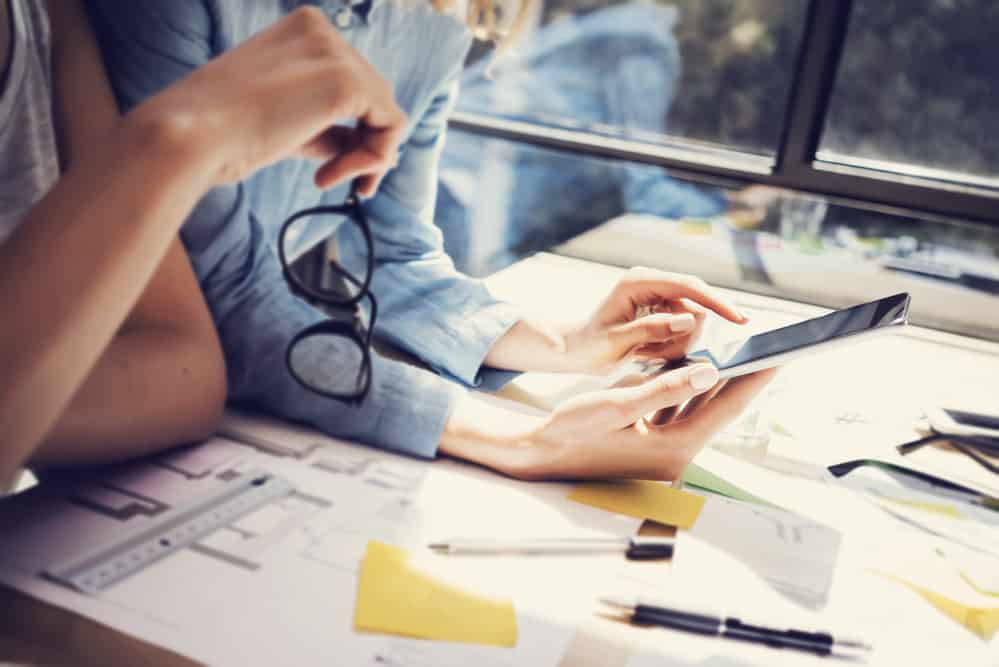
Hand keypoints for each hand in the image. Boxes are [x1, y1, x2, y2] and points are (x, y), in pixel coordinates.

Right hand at [132, 7, 405, 195]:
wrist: (188, 137)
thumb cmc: (222, 134)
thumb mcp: (284, 121)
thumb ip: (325, 127)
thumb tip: (366, 149)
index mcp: (302, 31)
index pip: (353, 83)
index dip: (352, 130)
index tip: (331, 168)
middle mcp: (322, 31)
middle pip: (375, 98)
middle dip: (363, 147)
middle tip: (335, 181)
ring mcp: (335, 53)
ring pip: (386, 114)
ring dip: (366, 158)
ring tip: (326, 180)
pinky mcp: (346, 82)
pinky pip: (390, 127)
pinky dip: (372, 160)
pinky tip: (328, 176)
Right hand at [509, 365, 775, 480]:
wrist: (540, 454)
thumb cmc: (572, 430)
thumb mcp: (617, 405)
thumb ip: (664, 389)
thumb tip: (709, 371)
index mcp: (673, 448)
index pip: (725, 408)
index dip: (753, 380)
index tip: (779, 357)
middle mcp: (675, 454)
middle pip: (718, 409)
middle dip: (741, 378)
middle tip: (767, 350)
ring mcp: (663, 452)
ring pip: (700, 409)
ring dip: (716, 383)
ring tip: (739, 355)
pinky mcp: (651, 444)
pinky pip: (680, 413)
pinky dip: (689, 391)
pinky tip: (696, 370)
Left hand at [560, 268, 747, 373]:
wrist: (576, 351)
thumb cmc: (590, 345)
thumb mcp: (617, 341)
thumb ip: (653, 329)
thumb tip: (690, 320)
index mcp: (639, 281)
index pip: (689, 286)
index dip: (716, 302)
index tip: (740, 320)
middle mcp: (652, 283)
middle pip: (695, 306)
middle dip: (684, 337)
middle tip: (652, 356)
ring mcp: (658, 296)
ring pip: (692, 322)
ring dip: (675, 346)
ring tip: (644, 355)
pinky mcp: (661, 311)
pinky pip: (684, 331)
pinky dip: (671, 348)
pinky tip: (647, 354)